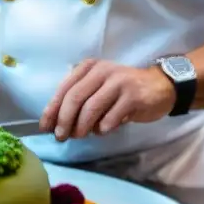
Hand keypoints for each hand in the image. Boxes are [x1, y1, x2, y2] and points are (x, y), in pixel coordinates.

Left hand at [40, 59, 175, 141]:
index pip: (64, 89)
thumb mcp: (97, 88)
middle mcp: (101, 71)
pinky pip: (111, 117)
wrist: (158, 86)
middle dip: (64, 120)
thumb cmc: (121, 91)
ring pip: (91, 108)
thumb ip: (79, 102)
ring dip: (82, 127)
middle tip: (61, 137)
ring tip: (80, 136)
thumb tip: (55, 124)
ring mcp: (118, 82)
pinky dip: (103, 128)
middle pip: (75, 98)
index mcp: (88, 67)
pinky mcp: (133, 96)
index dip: (52, 110)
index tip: (45, 127)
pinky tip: (104, 130)